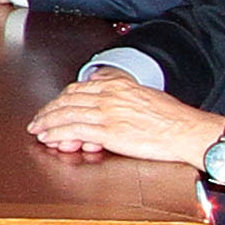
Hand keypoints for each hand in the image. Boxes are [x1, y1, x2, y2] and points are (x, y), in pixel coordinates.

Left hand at [29, 73, 224, 165]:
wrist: (186, 130)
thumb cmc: (172, 118)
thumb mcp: (143, 94)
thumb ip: (120, 92)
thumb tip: (101, 93)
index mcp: (118, 85)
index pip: (78, 89)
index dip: (60, 99)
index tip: (52, 106)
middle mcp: (109, 96)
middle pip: (67, 100)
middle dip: (48, 111)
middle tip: (38, 120)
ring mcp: (108, 113)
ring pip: (67, 115)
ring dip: (48, 123)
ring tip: (38, 131)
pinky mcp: (109, 132)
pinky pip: (75, 131)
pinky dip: (58, 134)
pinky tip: (50, 138)